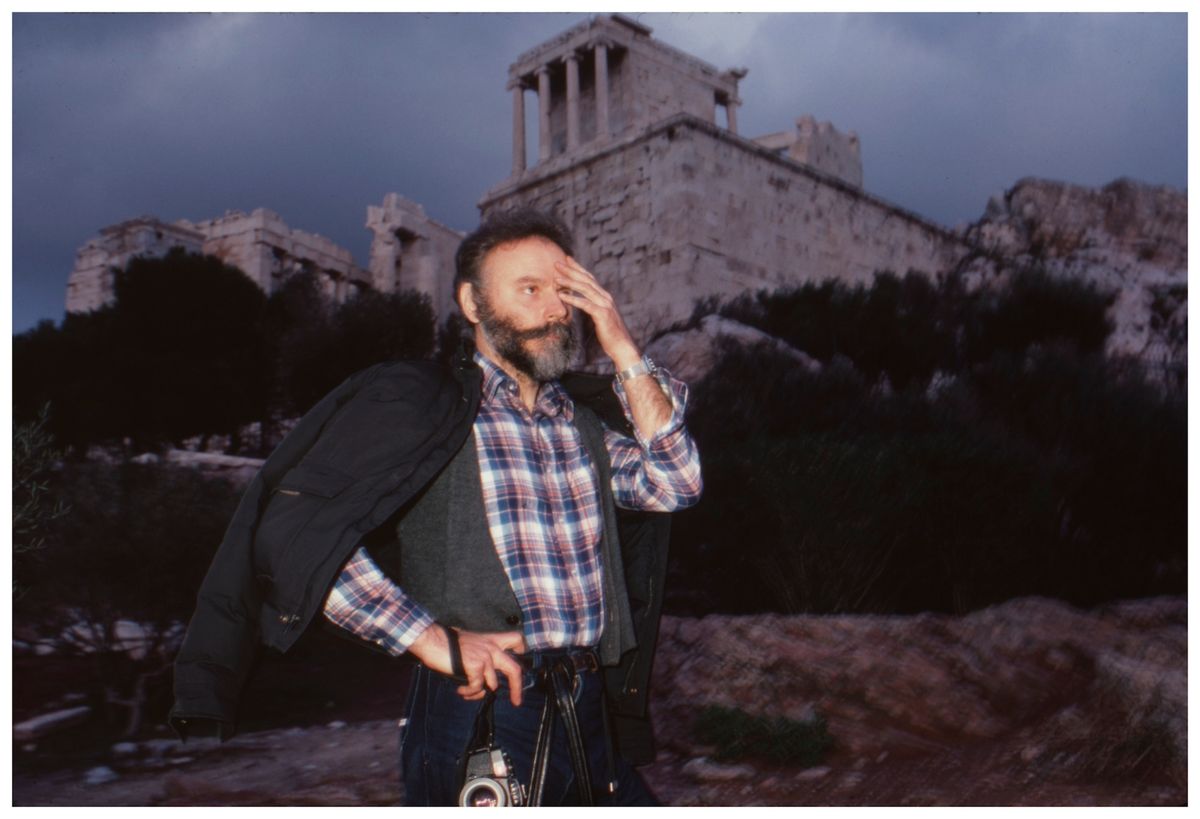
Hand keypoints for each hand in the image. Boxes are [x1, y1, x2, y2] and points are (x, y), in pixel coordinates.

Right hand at [409, 625, 526, 705]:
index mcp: (491, 640)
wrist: (433, 640)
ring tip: (467, 693)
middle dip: (517, 688)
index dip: (522, 651)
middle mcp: (491, 647)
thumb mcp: (470, 644)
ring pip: (493, 684)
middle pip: (514, 669)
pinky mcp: (476, 665)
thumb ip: (481, 655)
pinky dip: (470, 692)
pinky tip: (461, 691)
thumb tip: (484, 676)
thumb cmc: (447, 643)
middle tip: (516, 701)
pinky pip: (478, 686)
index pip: (516, 640)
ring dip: (480, 693)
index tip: (521, 663)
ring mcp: (485, 656)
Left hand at [554, 257, 641, 370]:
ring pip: (585, 289)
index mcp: (604, 297)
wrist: (622, 346)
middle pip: (586, 280)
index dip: (578, 268)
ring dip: (569, 282)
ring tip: (556, 278)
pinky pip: (585, 304)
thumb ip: (593, 308)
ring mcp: (605, 305)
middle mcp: (605, 297)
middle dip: (570, 270)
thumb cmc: (610, 335)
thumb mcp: (600, 317)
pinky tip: (562, 295)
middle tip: (556, 263)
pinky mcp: (602, 314)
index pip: (589, 278)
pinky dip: (573, 298)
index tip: (566, 259)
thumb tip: (583, 304)